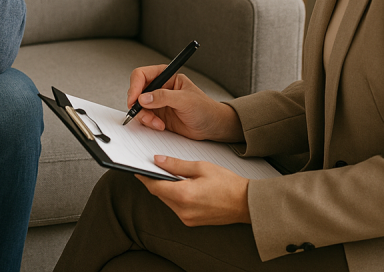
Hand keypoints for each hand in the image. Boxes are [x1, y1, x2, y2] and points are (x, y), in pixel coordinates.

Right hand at [128, 66, 243, 142]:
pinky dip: (148, 123)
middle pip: (136, 91)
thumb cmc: (205, 109)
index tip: (134, 98)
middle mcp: (159, 87)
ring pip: (138, 106)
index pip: (142, 75)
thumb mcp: (185, 100)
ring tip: (156, 123)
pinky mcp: (157, 115)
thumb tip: (143, 97)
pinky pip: (143, 117)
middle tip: (142, 113)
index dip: (135, 86)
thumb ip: (164, 97)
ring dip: (143, 116)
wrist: (212, 126)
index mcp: (167, 76)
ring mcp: (157, 102)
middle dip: (137, 104)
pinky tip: (159, 125)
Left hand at [136, 156, 250, 225]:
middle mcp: (183, 210)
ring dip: (166, 190)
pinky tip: (182, 187)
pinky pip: (176, 208)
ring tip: (171, 176)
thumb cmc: (228, 184)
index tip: (138, 169)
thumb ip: (177, 165)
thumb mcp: (201, 167)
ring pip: (167, 202)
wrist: (245, 203)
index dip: (144, 177)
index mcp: (183, 195)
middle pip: (160, 195)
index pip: (155, 186)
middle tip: (154, 168)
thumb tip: (158, 161)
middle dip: (155, 182)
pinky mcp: (192, 222)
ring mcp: (187, 218)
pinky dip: (175, 197)